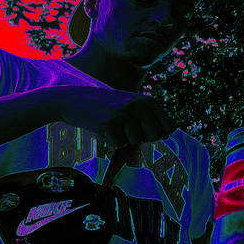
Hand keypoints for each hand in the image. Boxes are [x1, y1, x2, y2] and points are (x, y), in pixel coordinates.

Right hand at [44, 84, 177, 147]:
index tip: (141, 127)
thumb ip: (151, 119)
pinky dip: (110, 140)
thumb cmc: (108, 107)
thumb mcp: (133, 107)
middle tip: (124, 126)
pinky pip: (118, 145)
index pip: (169, 128)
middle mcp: (141, 105)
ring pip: (135, 142)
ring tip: (112, 124)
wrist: (74, 99)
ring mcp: (126, 114)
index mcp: (150, 101)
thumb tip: (169, 133)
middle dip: (140, 137)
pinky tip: (102, 126)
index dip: (156, 133)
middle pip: (154, 137)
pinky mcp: (110, 124)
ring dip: (123, 138)